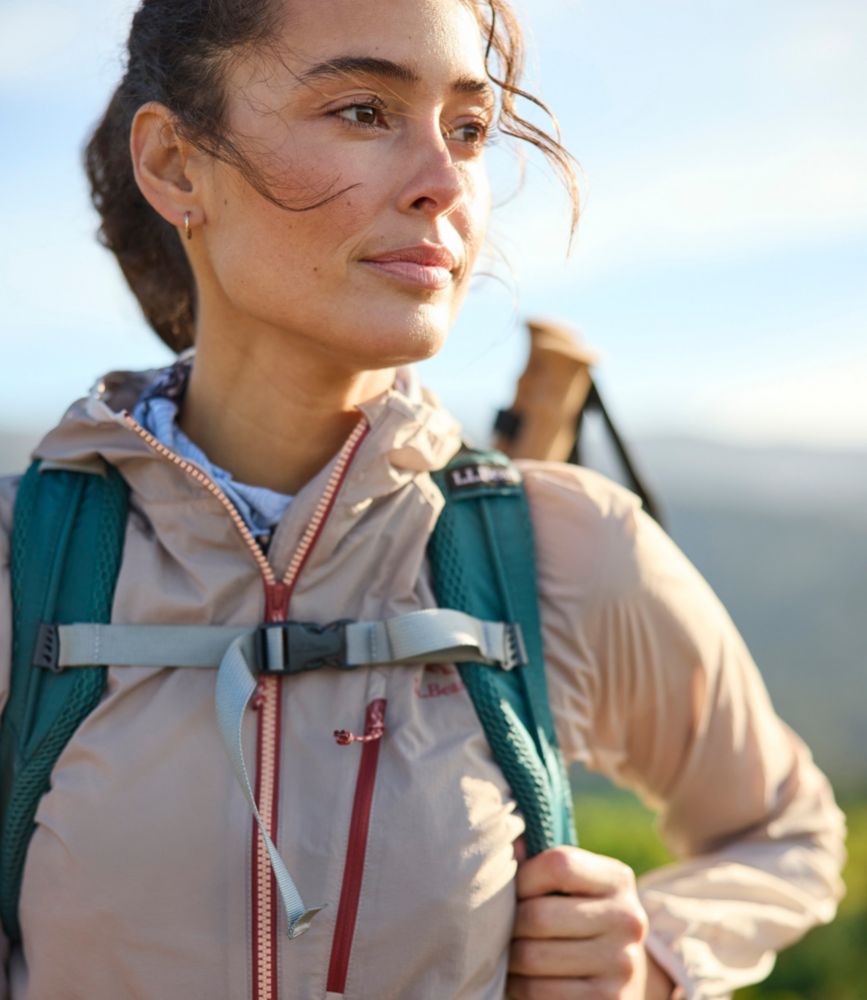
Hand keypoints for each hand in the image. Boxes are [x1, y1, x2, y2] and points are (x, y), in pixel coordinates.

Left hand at [507, 845, 674, 998]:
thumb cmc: (581, 916)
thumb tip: (513, 843)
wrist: (622, 973)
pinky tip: (521, 979)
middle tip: (502, 928)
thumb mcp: (574, 884)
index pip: (559, 864)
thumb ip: (543, 861)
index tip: (515, 890)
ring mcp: (621, 964)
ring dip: (509, 957)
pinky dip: (519, 987)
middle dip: (509, 924)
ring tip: (509, 952)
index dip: (524, 877)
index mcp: (618, 879)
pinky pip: (539, 992)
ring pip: (533, 957)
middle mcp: (627, 920)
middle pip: (539, 916)